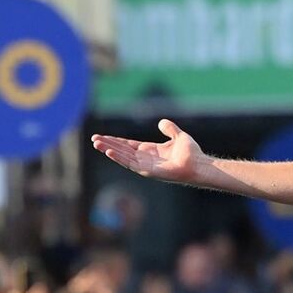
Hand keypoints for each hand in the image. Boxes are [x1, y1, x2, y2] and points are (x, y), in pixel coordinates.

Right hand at [91, 119, 208, 184]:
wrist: (199, 165)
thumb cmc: (191, 153)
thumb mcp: (178, 136)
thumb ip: (170, 129)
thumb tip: (162, 122)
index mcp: (150, 150)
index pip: (128, 145)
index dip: (115, 141)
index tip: (102, 137)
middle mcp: (146, 159)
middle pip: (122, 151)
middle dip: (108, 145)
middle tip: (93, 140)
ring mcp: (146, 166)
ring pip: (123, 157)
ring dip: (109, 150)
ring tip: (96, 144)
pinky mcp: (149, 171)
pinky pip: (131, 164)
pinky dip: (119, 158)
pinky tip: (109, 152)